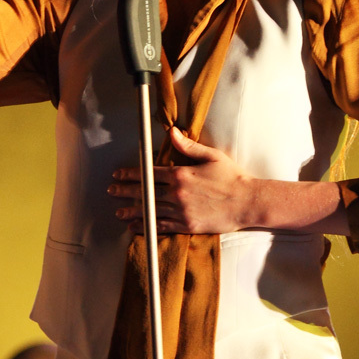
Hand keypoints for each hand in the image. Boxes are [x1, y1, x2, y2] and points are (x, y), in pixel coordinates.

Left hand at [109, 127, 254, 233]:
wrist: (247, 202)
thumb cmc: (232, 177)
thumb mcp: (211, 156)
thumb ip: (188, 146)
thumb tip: (171, 132)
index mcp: (182, 175)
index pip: (149, 174)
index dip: (130, 174)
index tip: (118, 174)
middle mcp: (178, 194)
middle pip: (145, 193)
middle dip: (125, 191)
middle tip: (111, 191)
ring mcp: (182, 212)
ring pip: (150, 211)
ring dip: (132, 212)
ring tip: (118, 213)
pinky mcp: (187, 226)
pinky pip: (161, 227)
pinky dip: (147, 227)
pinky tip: (136, 227)